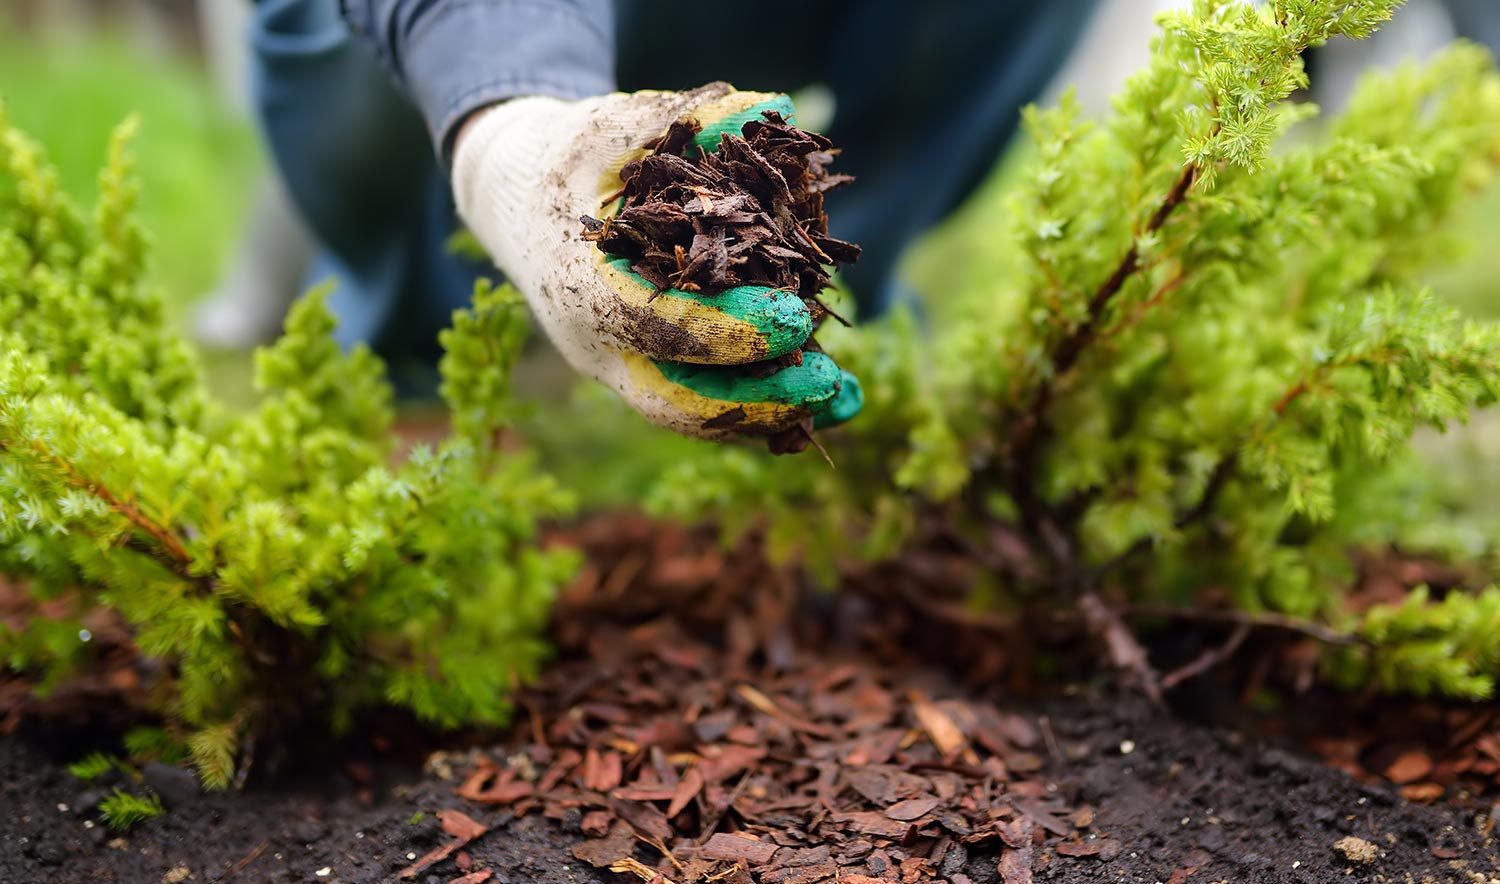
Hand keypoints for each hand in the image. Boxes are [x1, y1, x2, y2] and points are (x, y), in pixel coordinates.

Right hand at [451, 83, 861, 440]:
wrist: (515, 200)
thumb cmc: (568, 157)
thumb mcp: (615, 125)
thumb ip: (687, 118)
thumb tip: (772, 108)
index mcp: (579, 285)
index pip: (656, 324)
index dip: (729, 329)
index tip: (797, 318)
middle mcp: (594, 343)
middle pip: (677, 399)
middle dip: (757, 400)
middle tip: (830, 384)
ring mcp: (617, 368)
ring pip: (693, 414)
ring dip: (770, 414)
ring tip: (844, 400)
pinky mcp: (642, 372)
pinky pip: (703, 403)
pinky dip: (761, 406)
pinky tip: (821, 396)